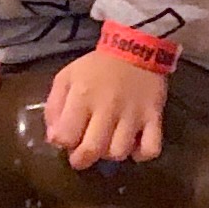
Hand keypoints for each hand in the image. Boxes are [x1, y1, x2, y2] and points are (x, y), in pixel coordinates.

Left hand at [43, 46, 170, 166]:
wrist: (135, 47)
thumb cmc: (97, 67)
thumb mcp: (67, 77)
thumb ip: (54, 107)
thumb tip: (54, 138)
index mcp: (83, 96)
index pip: (65, 136)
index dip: (63, 142)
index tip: (67, 138)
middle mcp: (108, 107)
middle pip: (92, 150)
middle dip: (82, 160)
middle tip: (83, 155)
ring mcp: (134, 113)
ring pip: (120, 152)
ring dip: (110, 153)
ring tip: (109, 143)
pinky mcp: (155, 116)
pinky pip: (151, 148)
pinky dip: (141, 154)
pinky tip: (134, 146)